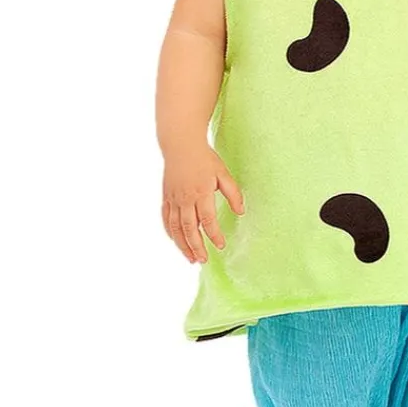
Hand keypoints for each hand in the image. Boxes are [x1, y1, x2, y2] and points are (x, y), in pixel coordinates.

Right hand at [161, 143, 244, 264]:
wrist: (181, 145)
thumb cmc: (205, 159)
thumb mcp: (223, 173)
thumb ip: (233, 193)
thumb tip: (241, 212)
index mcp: (201, 193)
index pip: (208, 220)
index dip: (214, 235)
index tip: (221, 245)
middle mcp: (185, 199)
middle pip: (190, 229)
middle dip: (197, 247)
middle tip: (204, 260)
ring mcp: (173, 199)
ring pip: (176, 228)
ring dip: (183, 245)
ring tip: (191, 258)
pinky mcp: (166, 198)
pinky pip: (166, 220)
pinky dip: (170, 233)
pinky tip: (176, 242)